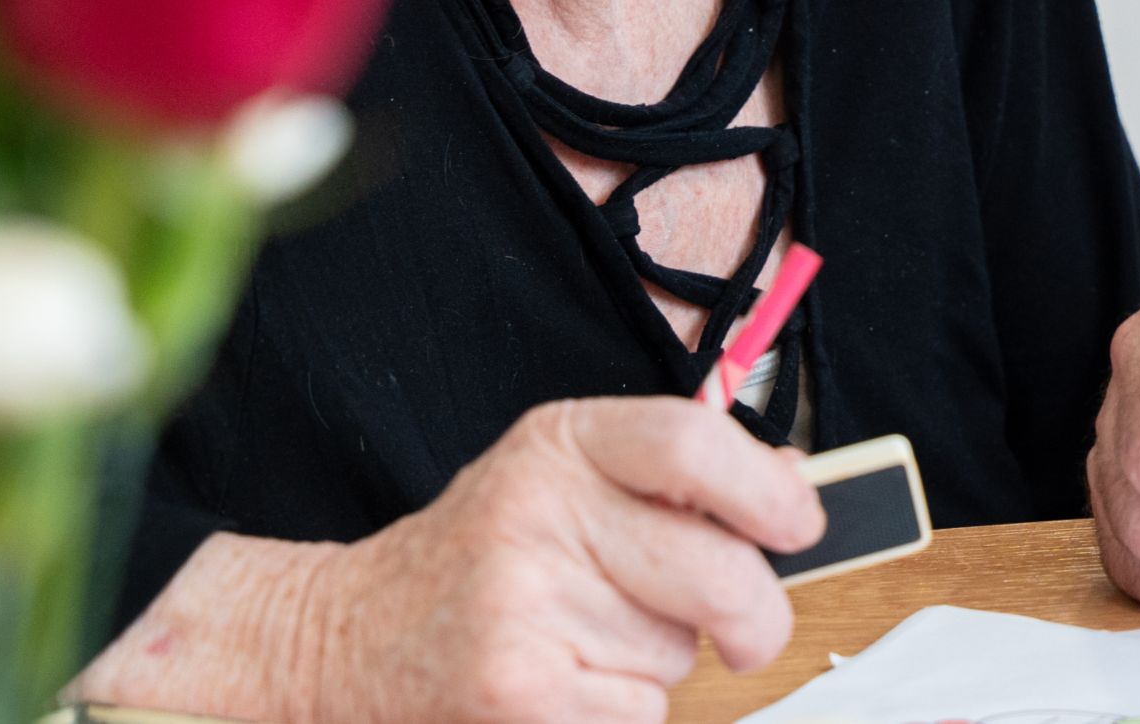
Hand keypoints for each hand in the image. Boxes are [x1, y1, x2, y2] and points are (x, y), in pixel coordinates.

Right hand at [82, 397, 824, 723]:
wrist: (341, 639)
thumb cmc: (476, 560)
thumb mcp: (561, 480)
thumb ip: (671, 478)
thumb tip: (791, 486)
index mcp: (559, 443)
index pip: (692, 443)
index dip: (766, 490)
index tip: (799, 527)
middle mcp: (536, 512)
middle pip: (718, 571)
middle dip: (756, 617)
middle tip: (748, 634)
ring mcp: (522, 604)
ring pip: (678, 654)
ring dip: (657, 664)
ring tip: (581, 641)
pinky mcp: (517, 691)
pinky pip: (638, 713)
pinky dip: (620, 713)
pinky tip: (561, 685)